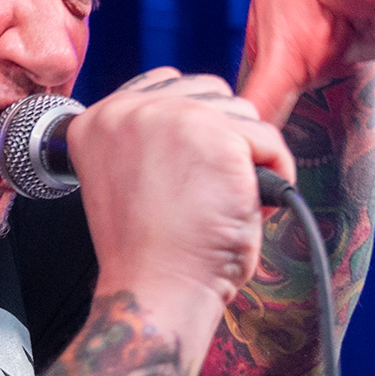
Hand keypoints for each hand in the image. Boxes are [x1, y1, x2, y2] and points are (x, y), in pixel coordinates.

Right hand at [63, 69, 294, 337]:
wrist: (156, 291)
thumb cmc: (150, 253)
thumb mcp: (131, 176)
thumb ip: (154, 138)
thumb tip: (213, 112)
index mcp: (98, 121)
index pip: (167, 84)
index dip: (196, 126)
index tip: (196, 168)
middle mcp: (128, 110)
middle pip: (209, 92)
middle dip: (225, 137)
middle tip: (215, 191)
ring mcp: (171, 117)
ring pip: (242, 113)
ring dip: (249, 157)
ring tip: (230, 201)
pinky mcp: (215, 135)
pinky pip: (268, 140)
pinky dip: (276, 174)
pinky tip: (253, 206)